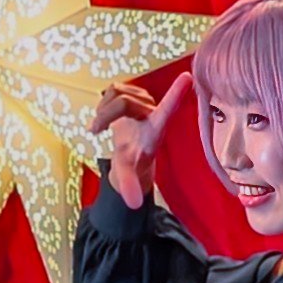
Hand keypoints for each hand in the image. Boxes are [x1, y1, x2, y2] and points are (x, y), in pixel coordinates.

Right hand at [90, 67, 190, 209]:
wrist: (129, 153)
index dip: (175, 94)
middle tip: (95, 131)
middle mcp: (151, 111)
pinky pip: (112, 88)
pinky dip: (102, 102)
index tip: (188, 78)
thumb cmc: (133, 164)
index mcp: (157, 128)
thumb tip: (133, 204)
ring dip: (104, 109)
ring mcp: (141, 100)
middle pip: (124, 101)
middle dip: (106, 115)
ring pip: (116, 92)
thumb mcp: (129, 175)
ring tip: (103, 126)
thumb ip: (131, 187)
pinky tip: (104, 116)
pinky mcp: (131, 93)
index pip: (168, 109)